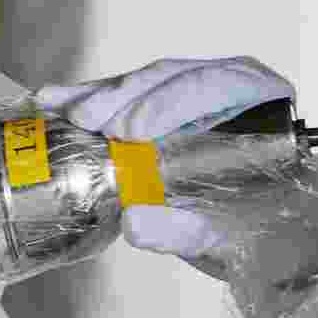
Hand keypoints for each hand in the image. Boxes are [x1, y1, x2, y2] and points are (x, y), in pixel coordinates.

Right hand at [35, 57, 295, 262]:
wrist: (261, 239)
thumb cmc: (258, 232)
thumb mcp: (227, 238)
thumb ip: (185, 230)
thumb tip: (134, 222)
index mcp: (264, 106)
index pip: (221, 85)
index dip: (174, 101)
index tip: (133, 130)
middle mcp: (229, 87)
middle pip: (172, 77)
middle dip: (124, 96)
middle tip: (86, 120)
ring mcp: (189, 92)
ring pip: (141, 82)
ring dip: (99, 96)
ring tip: (60, 110)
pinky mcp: (157, 104)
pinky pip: (121, 95)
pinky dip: (87, 99)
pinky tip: (52, 102)